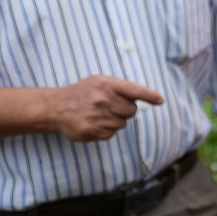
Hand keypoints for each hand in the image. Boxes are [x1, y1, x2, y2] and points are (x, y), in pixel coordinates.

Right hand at [47, 76, 163, 141]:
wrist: (56, 107)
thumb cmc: (83, 92)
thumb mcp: (100, 81)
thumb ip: (121, 88)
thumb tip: (147, 97)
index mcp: (106, 84)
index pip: (134, 90)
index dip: (149, 96)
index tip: (160, 100)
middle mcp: (102, 100)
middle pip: (131, 110)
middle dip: (125, 109)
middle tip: (111, 105)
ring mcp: (96, 117)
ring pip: (122, 123)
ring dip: (116, 120)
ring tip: (100, 114)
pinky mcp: (91, 131)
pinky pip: (112, 133)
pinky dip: (107, 130)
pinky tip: (95, 122)